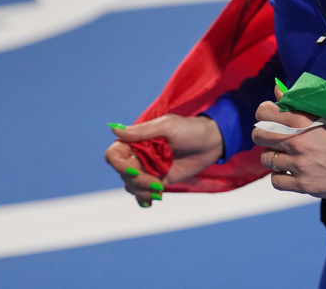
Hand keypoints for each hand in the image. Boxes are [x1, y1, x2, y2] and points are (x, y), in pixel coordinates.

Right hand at [104, 114, 223, 207]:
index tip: (132, 169)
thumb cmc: (189, 129)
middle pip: (123, 173)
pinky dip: (144, 199)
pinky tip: (154, 199)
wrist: (211, 143)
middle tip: (156, 181)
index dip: (118, 164)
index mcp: (137, 140)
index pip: (114, 154)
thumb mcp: (166, 126)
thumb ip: (141, 131)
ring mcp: (148, 169)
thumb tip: (114, 130)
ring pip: (131, 185)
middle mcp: (139, 155)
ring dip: (142, 190)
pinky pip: (143, 193)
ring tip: (160, 188)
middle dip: (137, 180)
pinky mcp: (159, 180)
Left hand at [252, 85, 325, 199]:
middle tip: (273, 137)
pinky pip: (276, 181)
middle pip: (260, 136)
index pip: (265, 112)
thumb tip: (278, 91)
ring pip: (267, 160)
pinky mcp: (305, 186)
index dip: (263, 113)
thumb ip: (301, 103)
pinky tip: (293, 171)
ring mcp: (301, 165)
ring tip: (288, 155)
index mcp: (304, 120)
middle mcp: (299, 141)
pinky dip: (281, 177)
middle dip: (263, 135)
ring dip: (274, 157)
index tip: (269, 116)